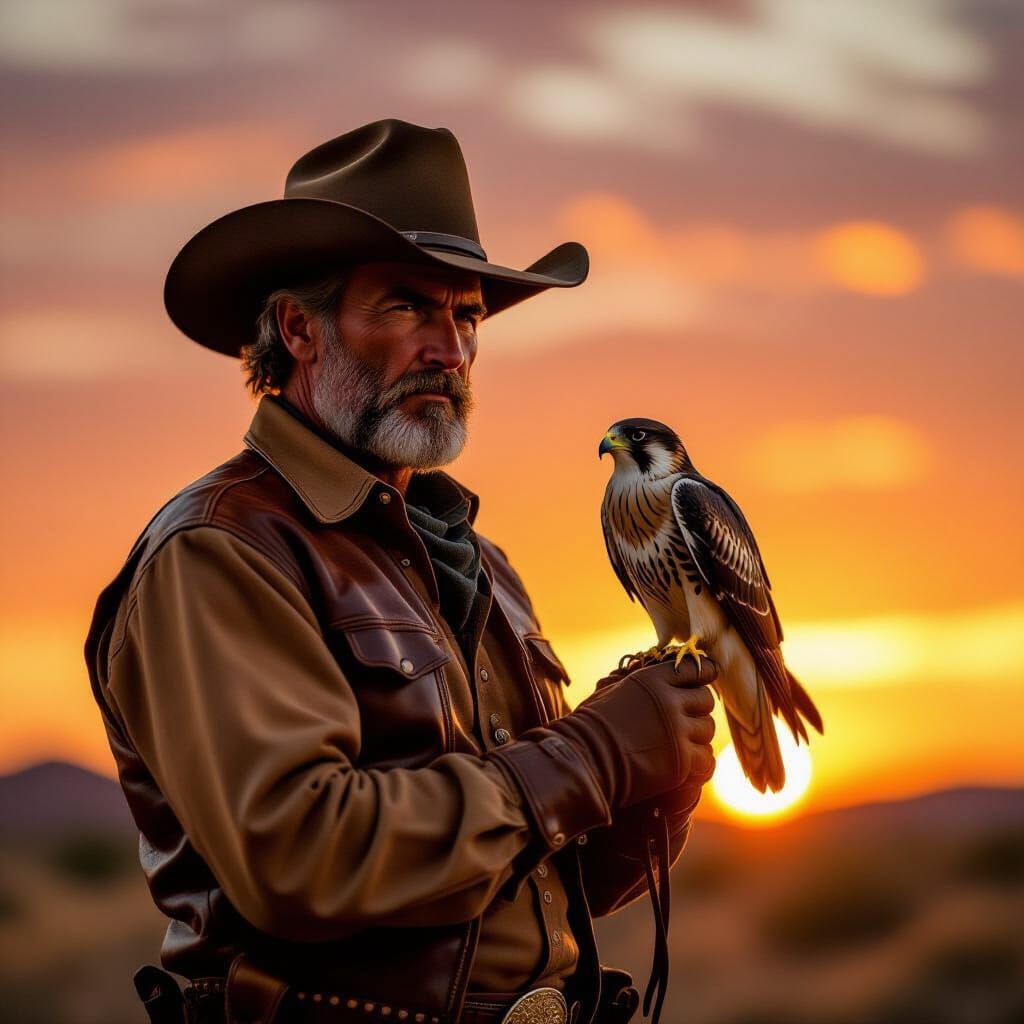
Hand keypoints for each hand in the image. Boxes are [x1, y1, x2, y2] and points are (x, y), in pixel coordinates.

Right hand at [545, 655, 717, 809]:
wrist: (584, 759)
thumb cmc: (590, 725)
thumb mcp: (612, 691)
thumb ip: (639, 684)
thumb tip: (650, 676)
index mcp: (652, 679)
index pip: (694, 669)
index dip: (702, 675)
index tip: (704, 682)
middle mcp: (669, 700)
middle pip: (706, 699)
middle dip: (698, 710)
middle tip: (684, 722)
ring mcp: (677, 730)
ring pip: (708, 729)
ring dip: (698, 737)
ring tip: (680, 745)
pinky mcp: (681, 760)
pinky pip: (708, 759)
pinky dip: (700, 763)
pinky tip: (688, 766)